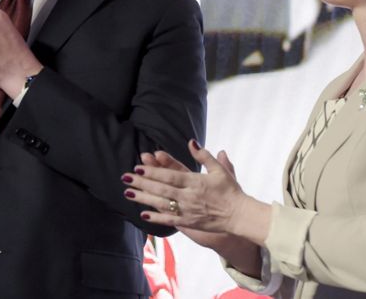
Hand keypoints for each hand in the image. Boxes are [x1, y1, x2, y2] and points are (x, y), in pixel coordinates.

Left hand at [123, 141, 270, 244]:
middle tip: (125, 178)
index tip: (138, 167)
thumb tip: (191, 142)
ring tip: (127, 193)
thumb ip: (204, 156)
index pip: (169, 176)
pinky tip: (143, 214)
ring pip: (161, 204)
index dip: (153, 172)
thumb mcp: (219, 170)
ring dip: (143, 198)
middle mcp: (189, 197)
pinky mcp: (189, 222)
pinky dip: (156, 217)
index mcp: (195, 182)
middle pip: (161, 189)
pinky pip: (169, 220)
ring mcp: (187, 211)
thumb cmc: (230, 191)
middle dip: (141, 183)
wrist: (240, 216)